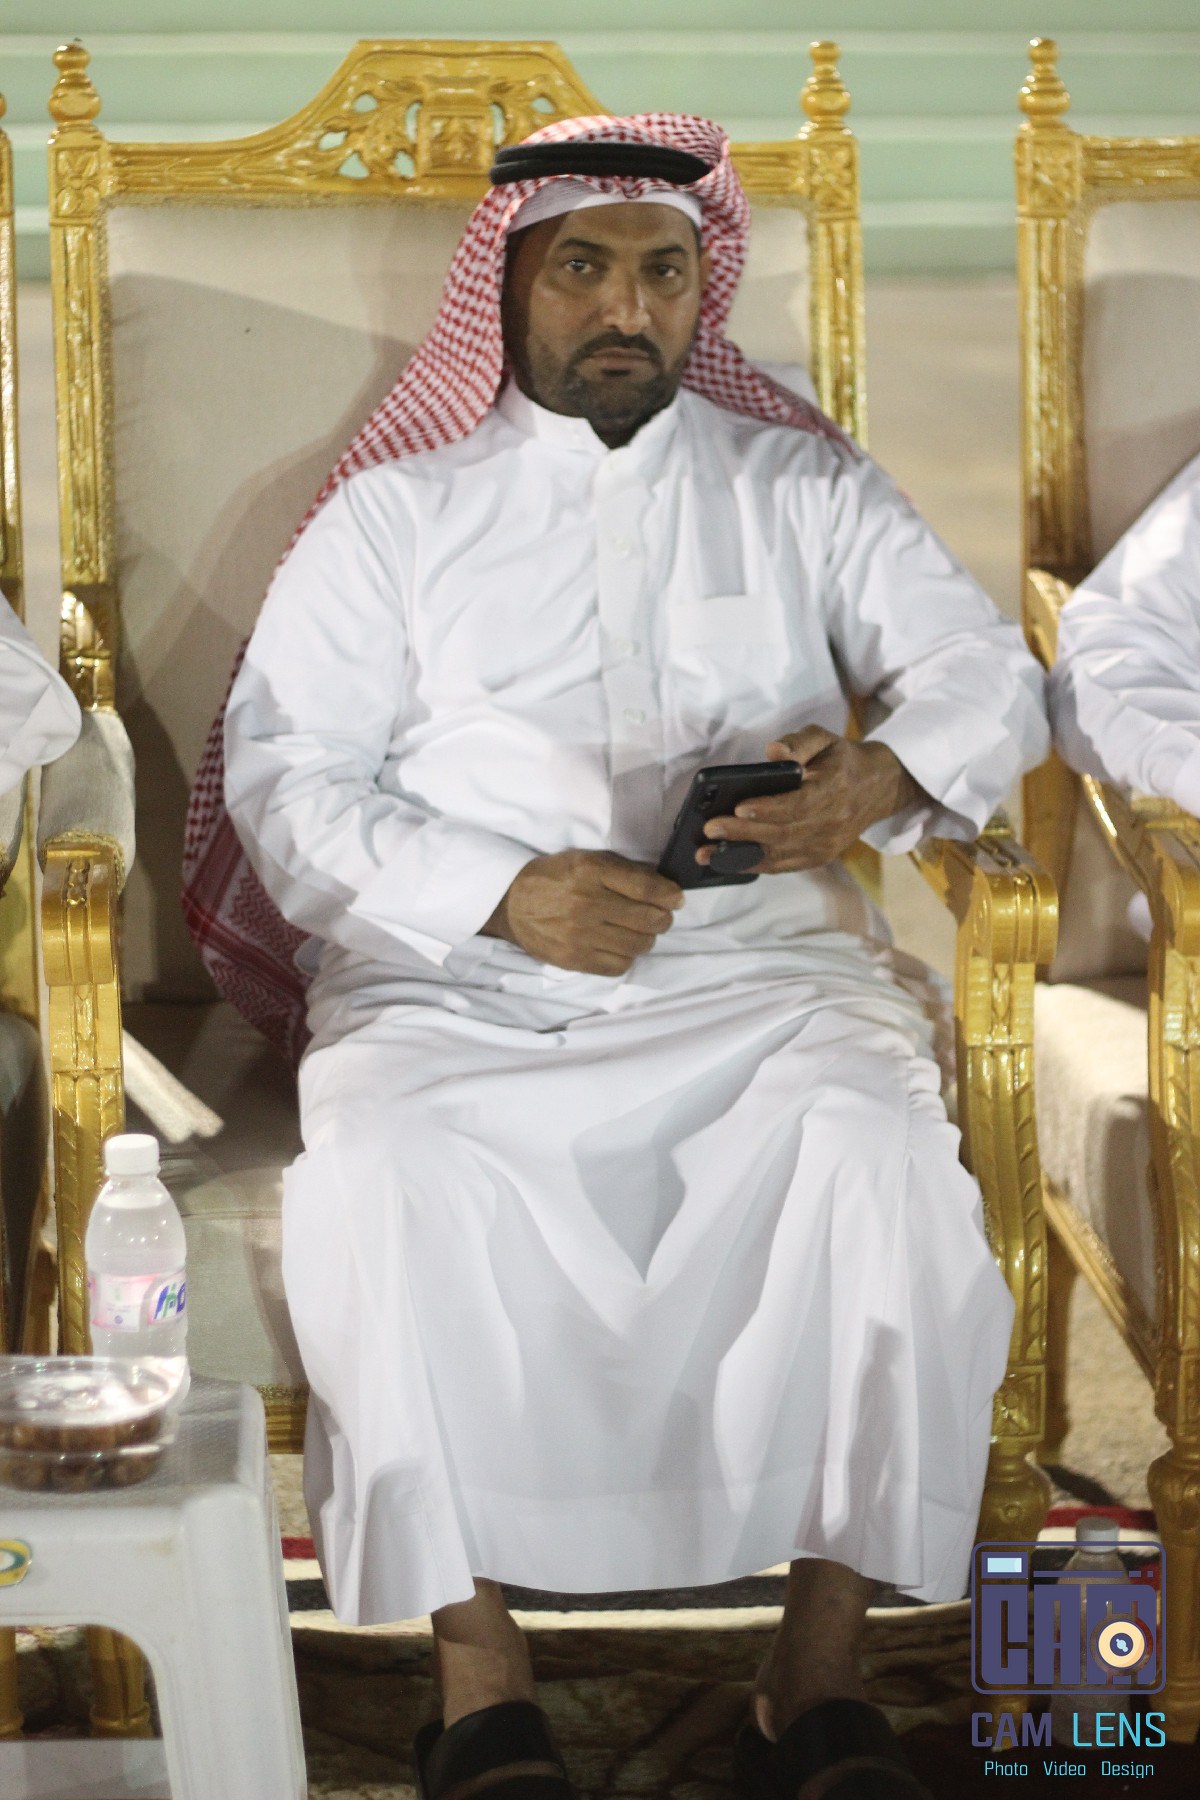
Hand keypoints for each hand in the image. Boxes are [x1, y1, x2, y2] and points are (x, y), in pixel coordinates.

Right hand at [483, 849, 682, 974]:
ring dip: (646, 938)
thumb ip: (623, 872)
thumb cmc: (555, 878)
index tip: (675, 899)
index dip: (670, 896)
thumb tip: (664, 889)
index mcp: (592, 871)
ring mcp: (581, 934)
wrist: (512, 904)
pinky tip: (619, 946)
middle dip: (662, 918)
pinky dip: (626, 957)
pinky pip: (620, 965)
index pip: (647, 888)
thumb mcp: (587, 860)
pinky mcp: (575, 959)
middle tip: (658, 916)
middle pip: (649, 919)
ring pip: (639, 944)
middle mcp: (587, 902)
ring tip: (637, 931)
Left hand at [697, 726, 923, 873]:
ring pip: (780, 854)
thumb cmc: (840, 760)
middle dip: (743, 833)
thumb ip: (798, 741)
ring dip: (740, 856)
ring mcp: (827, 845)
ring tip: (706, 853)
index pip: (799, 804)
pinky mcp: (820, 857)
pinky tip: (727, 861)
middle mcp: (832, 822)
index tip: (739, 807)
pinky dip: (754, 865)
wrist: (877, 788)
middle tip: (709, 829)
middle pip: (783, 832)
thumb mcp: (824, 738)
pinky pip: (783, 866)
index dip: (768, 808)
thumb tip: (773, 752)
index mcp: (835, 789)